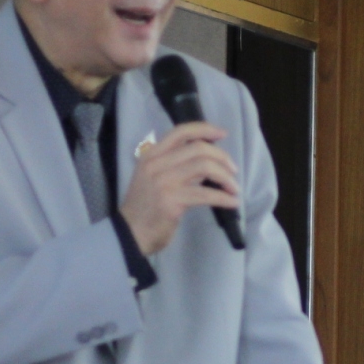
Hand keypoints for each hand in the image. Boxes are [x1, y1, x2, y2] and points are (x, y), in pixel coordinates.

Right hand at [119, 123, 238, 255]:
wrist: (129, 234)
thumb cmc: (145, 207)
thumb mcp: (154, 178)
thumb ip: (175, 165)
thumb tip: (207, 161)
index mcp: (151, 155)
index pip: (180, 132)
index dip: (204, 129)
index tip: (222, 134)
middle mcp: (156, 164)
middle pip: (198, 148)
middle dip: (222, 157)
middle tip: (233, 171)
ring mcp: (163, 181)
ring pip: (204, 167)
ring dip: (225, 177)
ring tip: (234, 188)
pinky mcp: (172, 201)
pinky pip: (206, 194)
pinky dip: (224, 197)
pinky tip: (232, 202)